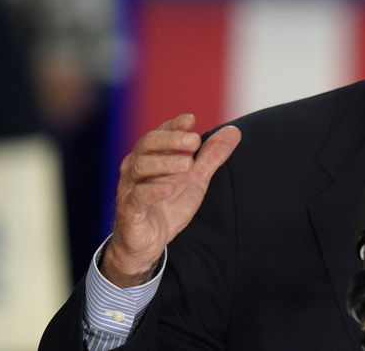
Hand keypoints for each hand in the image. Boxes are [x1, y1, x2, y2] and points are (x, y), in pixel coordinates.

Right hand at [102, 114, 241, 286]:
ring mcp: (130, 189)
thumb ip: (211, 156)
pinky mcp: (129, 212)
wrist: (146, 244)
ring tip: (188, 164)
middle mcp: (136, 168)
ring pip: (140, 166)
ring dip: (165, 162)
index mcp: (150, 156)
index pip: (159, 133)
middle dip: (171, 139)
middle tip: (195, 141)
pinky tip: (170, 188)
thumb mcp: (194, 179)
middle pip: (147, 144)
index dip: (174, 125)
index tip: (191, 120)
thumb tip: (234, 131)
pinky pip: (137, 197)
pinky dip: (153, 191)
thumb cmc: (167, 206)